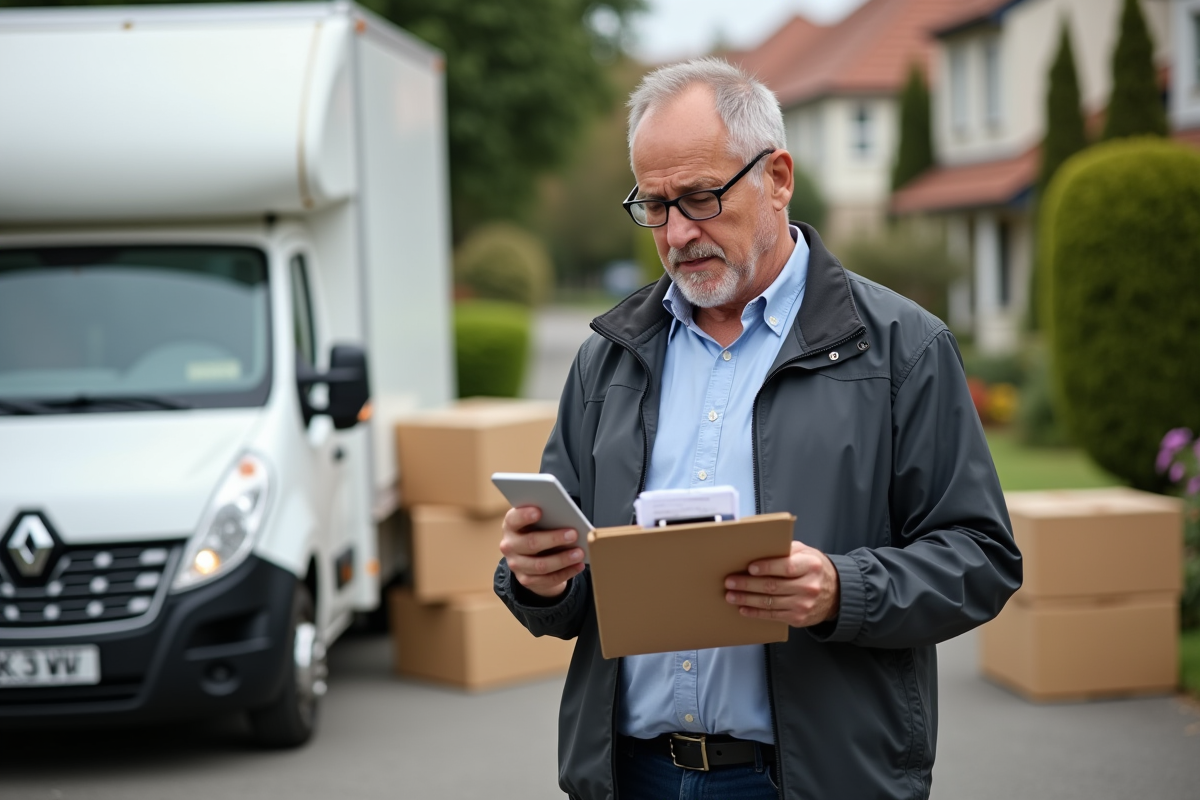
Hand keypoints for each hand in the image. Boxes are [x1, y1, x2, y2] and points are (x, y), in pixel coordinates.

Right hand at [498, 506, 585, 598]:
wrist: (529, 557)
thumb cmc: (537, 531)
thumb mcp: (537, 522)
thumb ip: (546, 518)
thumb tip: (567, 518)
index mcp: (511, 526)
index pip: (513, 519)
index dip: (524, 516)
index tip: (539, 511)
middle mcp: (510, 546)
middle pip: (531, 543)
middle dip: (554, 539)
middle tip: (573, 534)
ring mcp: (516, 565)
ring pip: (540, 565)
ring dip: (562, 559)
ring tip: (579, 553)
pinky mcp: (526, 580)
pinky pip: (549, 579)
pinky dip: (566, 572)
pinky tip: (579, 565)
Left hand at [724, 541, 839, 626]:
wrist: (836, 594)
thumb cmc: (815, 569)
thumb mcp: (806, 552)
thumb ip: (786, 550)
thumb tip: (759, 548)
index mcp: (810, 565)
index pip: (786, 567)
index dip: (766, 568)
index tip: (749, 568)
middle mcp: (808, 586)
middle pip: (773, 586)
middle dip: (748, 585)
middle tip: (730, 582)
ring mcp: (804, 604)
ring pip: (769, 602)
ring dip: (747, 599)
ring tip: (731, 595)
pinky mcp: (798, 618)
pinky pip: (773, 615)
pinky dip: (755, 612)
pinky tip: (744, 608)